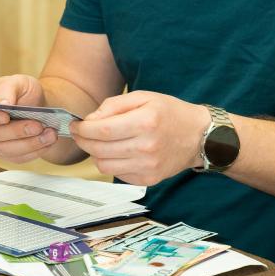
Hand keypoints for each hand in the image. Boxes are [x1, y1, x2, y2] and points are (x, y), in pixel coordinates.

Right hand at [0, 75, 57, 162]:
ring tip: (49, 134)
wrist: (37, 103)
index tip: (5, 116)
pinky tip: (48, 141)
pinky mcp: (10, 154)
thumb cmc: (22, 91)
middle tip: (37, 125)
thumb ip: (8, 89)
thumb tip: (2, 104)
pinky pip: (20, 157)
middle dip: (18, 131)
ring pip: (7, 150)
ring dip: (30, 144)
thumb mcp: (17, 81)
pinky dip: (36, 151)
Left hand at [70, 91, 209, 185]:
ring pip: (104, 166)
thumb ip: (114, 104)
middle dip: (83, 141)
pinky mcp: (149, 179)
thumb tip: (90, 120)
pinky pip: (118, 174)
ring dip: (95, 153)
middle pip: (99, 149)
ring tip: (99, 142)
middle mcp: (146, 147)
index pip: (101, 130)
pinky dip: (112, 163)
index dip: (82, 129)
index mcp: (145, 122)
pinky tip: (118, 152)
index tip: (75, 125)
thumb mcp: (144, 96)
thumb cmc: (171, 113)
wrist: (199, 136)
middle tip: (80, 133)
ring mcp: (148, 166)